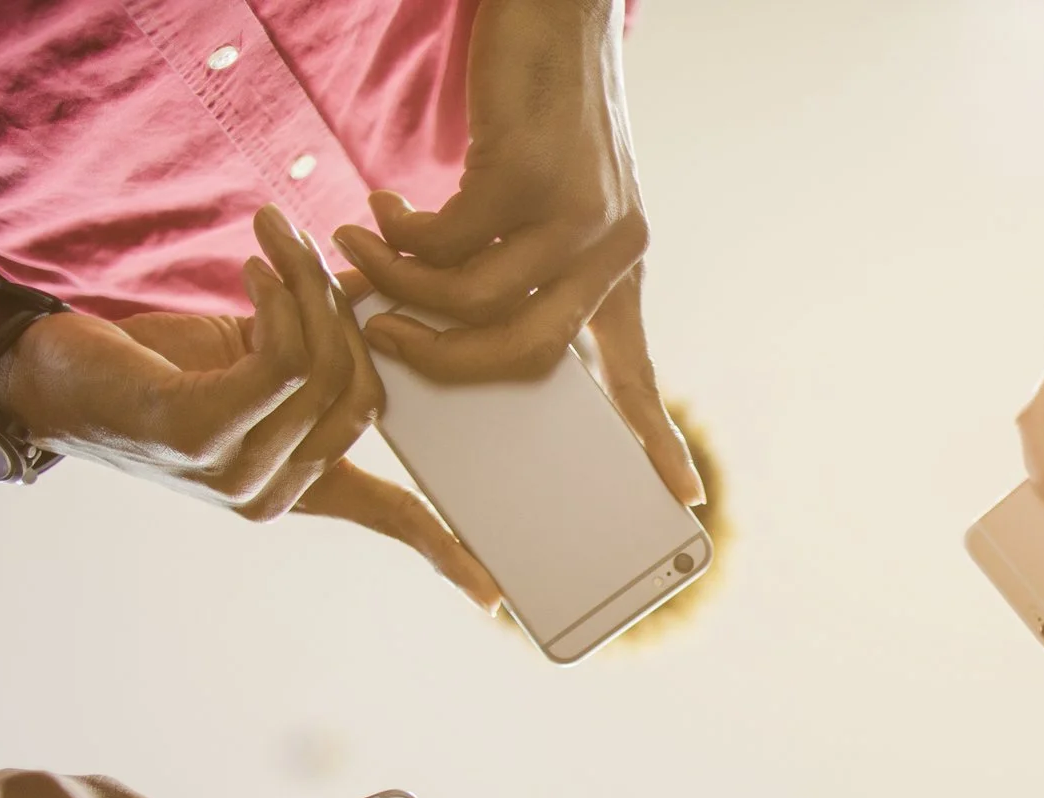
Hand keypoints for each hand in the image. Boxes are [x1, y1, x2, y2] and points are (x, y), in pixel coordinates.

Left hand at [0, 208, 500, 610]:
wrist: (41, 372)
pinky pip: (284, 360)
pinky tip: (255, 267)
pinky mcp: (199, 434)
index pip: (383, 518)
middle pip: (363, 399)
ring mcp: (232, 473)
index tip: (496, 600)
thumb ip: (316, 354)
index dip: (442, 551)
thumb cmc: (145, 365)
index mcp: (287, 490)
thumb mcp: (249, 360)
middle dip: (349, 316)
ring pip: (325, 371)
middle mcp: (266, 496)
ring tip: (275, 243)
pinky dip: (280, 299)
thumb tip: (382, 306)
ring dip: (308, 288)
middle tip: (313, 254)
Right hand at [333, 0, 703, 506]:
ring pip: (472, 305)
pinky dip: (398, 240)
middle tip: (382, 343)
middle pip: (526, 358)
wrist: (552, 11)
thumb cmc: (535, 115)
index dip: (657, 440)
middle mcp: (610, 249)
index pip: (640, 372)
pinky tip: (382, 209)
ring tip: (358, 260)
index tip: (685, 503)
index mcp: (619, 269)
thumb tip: (440, 340)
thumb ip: (518, 271)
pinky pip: (443, 246)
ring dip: (400, 292)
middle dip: (443, 368)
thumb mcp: (545, 202)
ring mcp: (575, 214)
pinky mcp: (526, 175)